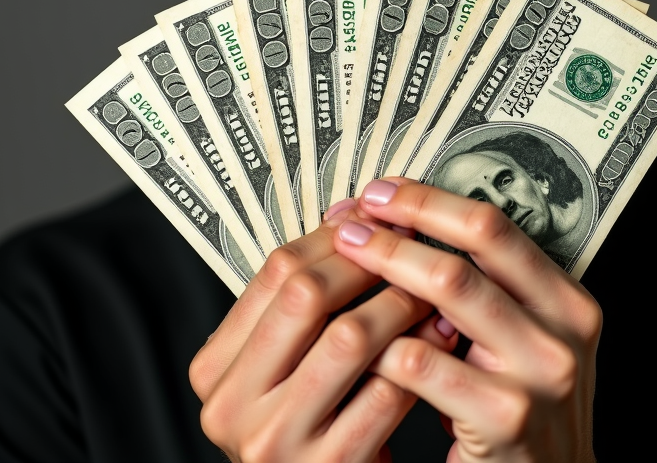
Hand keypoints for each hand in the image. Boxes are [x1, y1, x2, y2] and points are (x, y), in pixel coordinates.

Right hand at [189, 200, 457, 462]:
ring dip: (399, 304)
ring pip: (349, 337)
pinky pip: (385, 392)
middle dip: (368, 262)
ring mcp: (276, 441)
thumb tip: (350, 216)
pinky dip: (420, 354)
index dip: (333, 237)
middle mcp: (232, 405)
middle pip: (306, 295)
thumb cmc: (309, 424)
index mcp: (215, 367)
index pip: (275, 272)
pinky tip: (441, 337)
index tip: (375, 221)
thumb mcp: (282, 366)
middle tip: (409, 246)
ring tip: (430, 291)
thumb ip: (304, 300)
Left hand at [334, 178, 600, 462]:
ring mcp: (539, 374)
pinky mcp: (504, 417)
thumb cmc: (518, 408)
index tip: (385, 192)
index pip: (496, 226)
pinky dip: (383, 341)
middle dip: (404, 223)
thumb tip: (402, 223)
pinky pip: (423, 361)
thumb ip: (482, 290)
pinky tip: (359, 337)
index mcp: (567, 299)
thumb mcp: (520, 341)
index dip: (433, 201)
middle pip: (473, 246)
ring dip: (387, 265)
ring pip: (449, 289)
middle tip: (355, 217)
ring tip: (346, 257)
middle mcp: (563, 329)